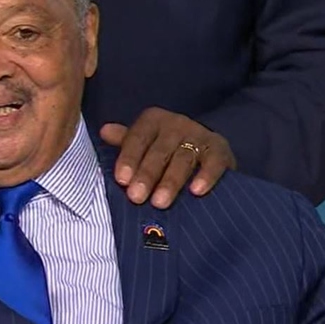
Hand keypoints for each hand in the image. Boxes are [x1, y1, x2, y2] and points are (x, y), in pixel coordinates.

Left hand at [100, 108, 235, 208]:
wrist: (204, 150)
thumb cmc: (164, 151)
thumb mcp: (143, 144)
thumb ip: (125, 142)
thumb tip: (104, 131)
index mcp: (153, 120)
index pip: (138, 138)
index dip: (129, 158)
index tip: (121, 179)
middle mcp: (176, 124)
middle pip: (159, 150)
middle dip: (147, 174)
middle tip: (136, 197)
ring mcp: (199, 135)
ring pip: (183, 158)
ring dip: (171, 181)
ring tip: (160, 202)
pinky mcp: (220, 149)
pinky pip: (213, 162)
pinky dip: (206, 176)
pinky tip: (196, 192)